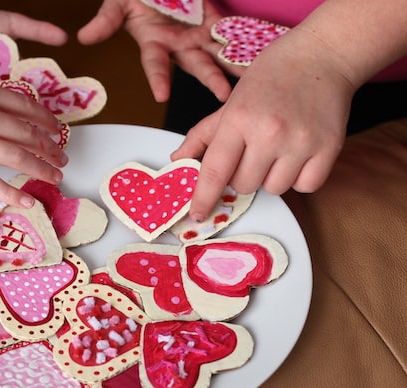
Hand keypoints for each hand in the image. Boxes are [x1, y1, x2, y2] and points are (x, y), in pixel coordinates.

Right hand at [0, 79, 67, 207]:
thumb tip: (7, 120)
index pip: (26, 107)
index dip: (47, 121)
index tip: (57, 130)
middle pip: (28, 134)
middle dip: (51, 147)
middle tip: (62, 157)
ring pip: (19, 158)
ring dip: (43, 169)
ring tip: (56, 177)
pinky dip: (14, 194)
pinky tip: (29, 201)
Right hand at [78, 0, 236, 101]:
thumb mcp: (119, 1)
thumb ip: (107, 19)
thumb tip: (84, 37)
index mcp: (154, 42)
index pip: (155, 64)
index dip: (158, 78)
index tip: (161, 95)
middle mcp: (178, 44)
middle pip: (195, 65)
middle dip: (210, 79)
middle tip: (224, 95)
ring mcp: (197, 33)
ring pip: (218, 54)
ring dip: (233, 67)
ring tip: (251, 81)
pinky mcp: (213, 20)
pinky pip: (230, 34)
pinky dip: (244, 43)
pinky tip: (257, 52)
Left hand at [171, 29, 354, 221]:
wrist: (321, 55)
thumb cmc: (271, 77)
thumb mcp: (230, 102)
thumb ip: (203, 135)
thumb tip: (178, 160)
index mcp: (238, 118)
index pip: (214, 170)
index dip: (203, 197)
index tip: (197, 214)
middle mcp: (269, 132)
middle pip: (243, 185)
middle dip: (242, 175)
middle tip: (253, 150)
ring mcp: (300, 141)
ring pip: (273, 189)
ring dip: (271, 176)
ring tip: (277, 148)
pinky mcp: (328, 148)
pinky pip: (305, 186)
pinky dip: (298, 177)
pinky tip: (297, 153)